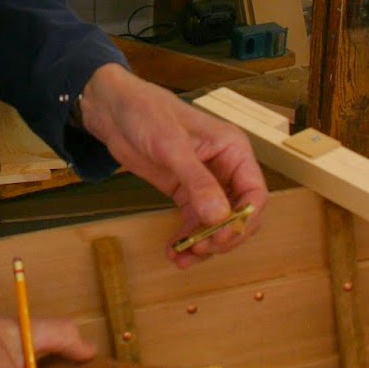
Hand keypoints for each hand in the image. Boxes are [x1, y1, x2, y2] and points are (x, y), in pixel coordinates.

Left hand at [77, 65, 267, 263]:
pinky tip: (173, 251)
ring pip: (216, 223)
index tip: (223, 238)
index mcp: (233, 150)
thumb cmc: (146, 112)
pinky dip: (187, 238)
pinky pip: (194, 221)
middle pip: (239, 213)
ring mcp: (205, 181)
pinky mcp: (184, 191)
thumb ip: (197, 181)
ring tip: (183, 257)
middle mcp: (225, 167)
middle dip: (224, 236)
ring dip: (204, 243)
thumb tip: (219, 217)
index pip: (255, 193)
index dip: (244, 220)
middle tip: (200, 249)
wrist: (114, 110)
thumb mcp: (172, 146)